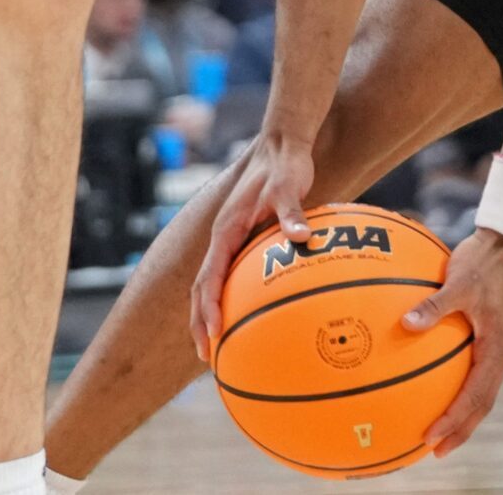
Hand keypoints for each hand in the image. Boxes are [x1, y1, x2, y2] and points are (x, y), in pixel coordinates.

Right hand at [189, 133, 315, 363]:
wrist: (282, 145)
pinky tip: (253, 315)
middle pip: (202, 288)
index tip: (214, 333)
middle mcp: (223, 238)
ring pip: (213, 283)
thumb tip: (301, 236)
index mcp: (226, 230)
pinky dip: (233, 298)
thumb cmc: (284, 165)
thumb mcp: (288, 186)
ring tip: (221, 345)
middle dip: (201, 323)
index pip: (209, 276)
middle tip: (208, 356)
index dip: (208, 307)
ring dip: (211, 314)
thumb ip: (292, 212)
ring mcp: (232, 240)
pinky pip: (233, 275)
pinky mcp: (245, 239)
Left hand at [402, 228, 502, 456]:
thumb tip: (405, 324)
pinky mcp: (491, 339)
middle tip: (434, 450)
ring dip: (463, 415)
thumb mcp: (457, 280)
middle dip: (460, 429)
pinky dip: (461, 392)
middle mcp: (501, 353)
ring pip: (482, 392)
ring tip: (439, 434)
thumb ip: (433, 304)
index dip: (455, 419)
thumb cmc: (481, 260)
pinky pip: (476, 375)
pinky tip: (438, 391)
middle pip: (482, 404)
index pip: (476, 395)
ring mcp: (498, 347)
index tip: (432, 436)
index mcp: (497, 347)